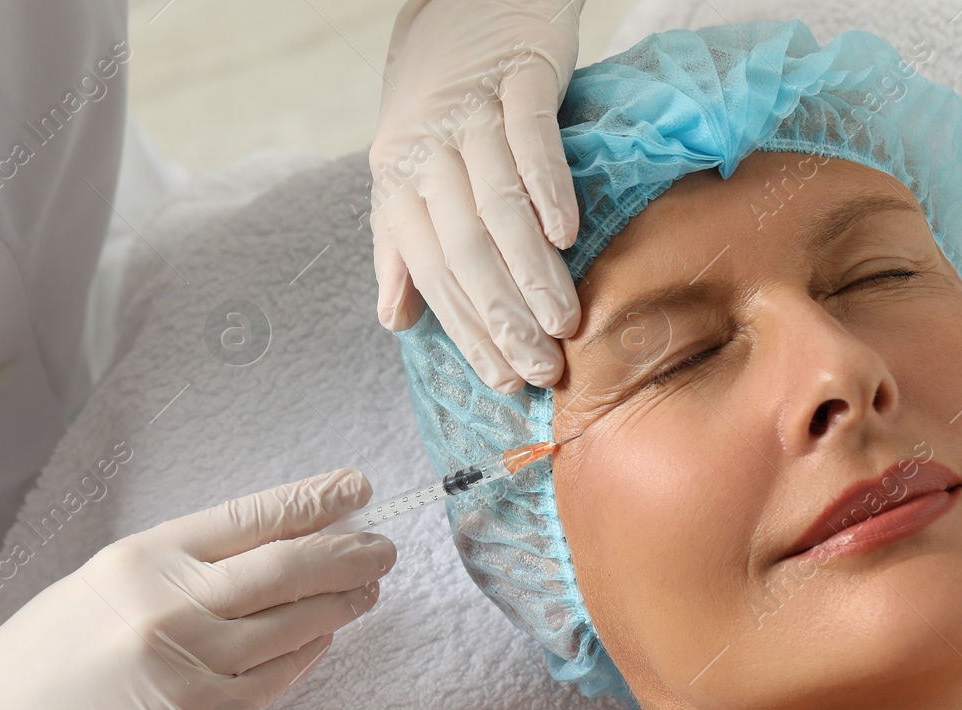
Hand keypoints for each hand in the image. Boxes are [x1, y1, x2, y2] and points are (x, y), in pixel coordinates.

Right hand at [0, 469, 394, 709]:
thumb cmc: (48, 653)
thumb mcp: (107, 580)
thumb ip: (186, 563)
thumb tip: (273, 544)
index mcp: (148, 556)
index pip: (254, 516)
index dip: (315, 500)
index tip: (359, 487)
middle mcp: (176, 604)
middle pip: (290, 566)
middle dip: (348, 552)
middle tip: (383, 545)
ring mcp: (194, 664)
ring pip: (297, 623)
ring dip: (342, 602)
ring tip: (368, 588)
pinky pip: (280, 677)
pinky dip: (312, 651)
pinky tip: (327, 636)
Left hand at [370, 0, 584, 392]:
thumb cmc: (439, 104)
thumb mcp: (407, 174)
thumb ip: (401, 248)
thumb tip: (394, 320)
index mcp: (398, 183)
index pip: (431, 272)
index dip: (465, 331)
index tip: (502, 379)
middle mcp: (428, 151)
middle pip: (463, 248)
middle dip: (502, 316)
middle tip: (541, 367)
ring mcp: (472, 113)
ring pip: (496, 204)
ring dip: (529, 270)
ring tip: (563, 323)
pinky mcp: (518, 77)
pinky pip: (530, 138)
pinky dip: (547, 188)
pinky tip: (567, 235)